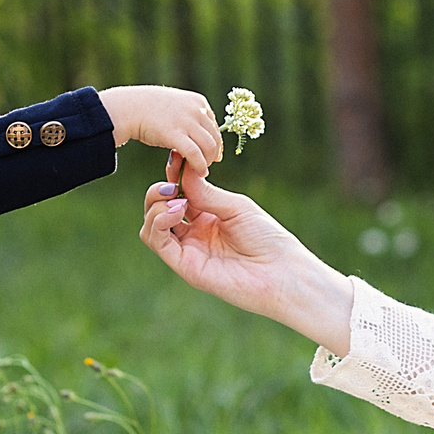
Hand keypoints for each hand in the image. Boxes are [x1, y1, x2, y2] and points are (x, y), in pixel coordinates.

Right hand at [100, 85, 222, 178]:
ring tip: (200, 170)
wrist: (128, 108)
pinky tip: (199, 173)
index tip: (210, 155)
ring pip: (209, 147)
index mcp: (198, 101)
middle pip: (215, 137)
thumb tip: (199, 130)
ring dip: (207, 162)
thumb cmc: (147, 108)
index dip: (215, 143)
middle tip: (205, 165)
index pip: (215, 127)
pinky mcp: (175, 134)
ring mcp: (186, 121)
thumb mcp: (175, 105)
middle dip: (212, 154)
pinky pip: (195, 154)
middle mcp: (196, 109)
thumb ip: (189, 116)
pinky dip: (200, 166)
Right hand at [139, 168, 354, 354]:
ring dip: (155, 207)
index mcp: (207, 218)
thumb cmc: (267, 237)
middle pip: (158, 210)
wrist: (281, 271)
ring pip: (151, 227)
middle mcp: (194, 235)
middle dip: (158, 191)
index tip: (176, 161)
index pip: (176, 195)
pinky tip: (176, 210)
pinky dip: (158, 222)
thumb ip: (205, 192)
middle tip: (171, 182)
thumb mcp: (235, 206)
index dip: (172, 178)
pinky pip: (158, 242)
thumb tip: (181, 171)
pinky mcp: (186, 267)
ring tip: (176, 200)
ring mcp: (189, 251)